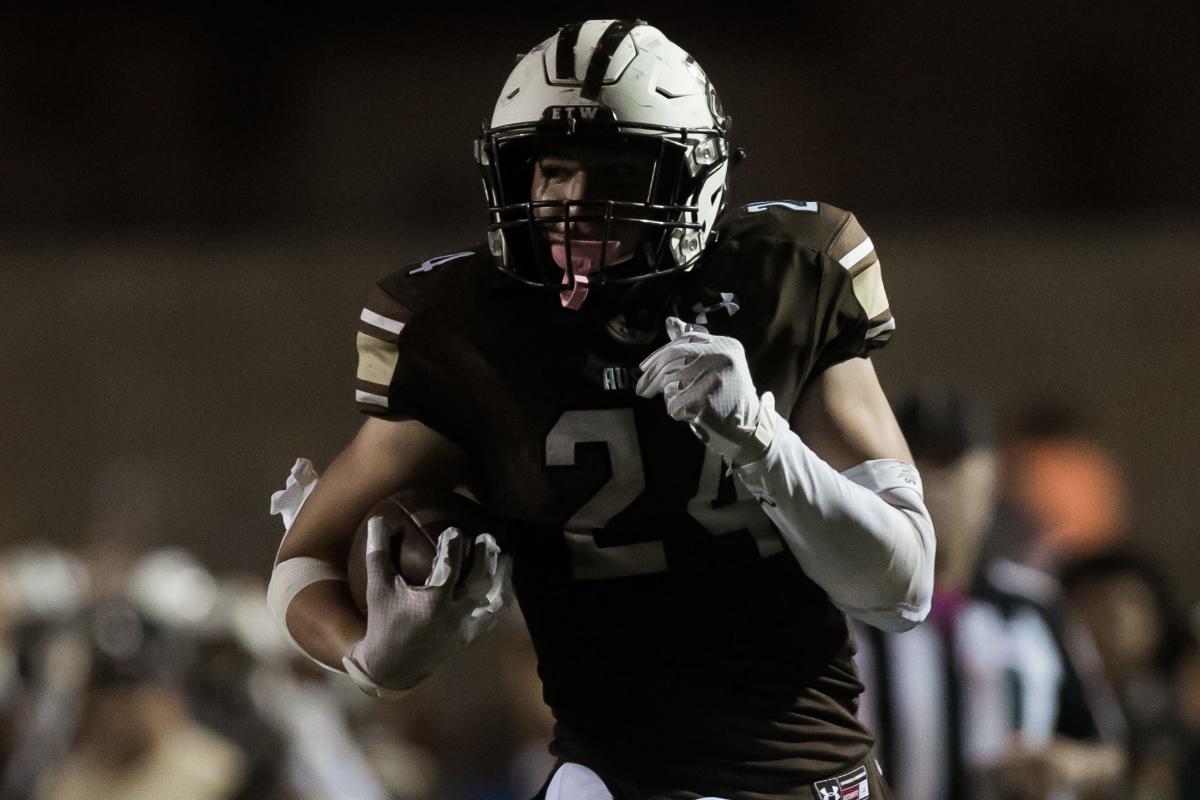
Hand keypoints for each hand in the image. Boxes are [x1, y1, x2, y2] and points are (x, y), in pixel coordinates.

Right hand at [343, 523, 510, 697]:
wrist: (392, 667)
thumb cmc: (383, 622)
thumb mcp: (377, 588)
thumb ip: (378, 553)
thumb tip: (378, 520)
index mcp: (433, 602)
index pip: (450, 565)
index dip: (454, 544)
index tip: (455, 530)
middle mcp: (454, 615)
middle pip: (480, 580)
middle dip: (486, 556)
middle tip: (487, 537)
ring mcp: (465, 629)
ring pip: (494, 601)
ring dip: (503, 578)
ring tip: (506, 557)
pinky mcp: (470, 638)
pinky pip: (492, 618)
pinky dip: (499, 600)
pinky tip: (501, 586)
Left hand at [635, 316, 775, 463]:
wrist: (749, 428)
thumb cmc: (727, 393)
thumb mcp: (715, 362)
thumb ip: (692, 343)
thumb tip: (669, 322)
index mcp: (726, 345)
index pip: (684, 341)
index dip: (659, 354)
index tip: (643, 367)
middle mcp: (723, 358)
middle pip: (673, 360)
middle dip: (652, 376)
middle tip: (641, 389)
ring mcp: (715, 380)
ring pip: (671, 383)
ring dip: (669, 396)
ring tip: (678, 403)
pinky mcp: (707, 403)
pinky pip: (675, 403)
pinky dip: (675, 410)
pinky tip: (687, 414)